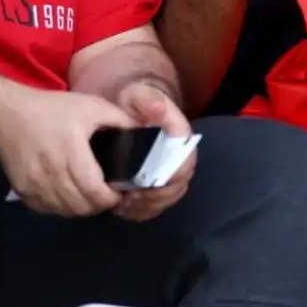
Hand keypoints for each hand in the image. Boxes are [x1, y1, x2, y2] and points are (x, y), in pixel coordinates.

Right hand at [0, 87, 134, 216]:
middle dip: (99, 204)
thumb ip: (119, 120)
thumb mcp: (90, 106)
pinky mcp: (23, 190)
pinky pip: (47, 209)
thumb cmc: (51, 109)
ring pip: (65, 211)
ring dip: (81, 207)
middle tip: (106, 193)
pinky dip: (61, 206)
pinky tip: (68, 193)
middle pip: (82, 206)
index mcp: (71, 153)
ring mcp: (34, 185)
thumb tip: (143, 133)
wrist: (6, 114)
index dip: (111, 198)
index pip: (96, 192)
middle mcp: (52, 173)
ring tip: (89, 194)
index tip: (119, 191)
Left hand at [112, 81, 195, 222]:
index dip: (168, 178)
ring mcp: (170, 174)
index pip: (184, 164)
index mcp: (181, 139)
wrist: (130, 111)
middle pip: (177, 187)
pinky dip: (139, 212)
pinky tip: (122, 208)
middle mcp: (181, 159)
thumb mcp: (138, 94)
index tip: (143, 184)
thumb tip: (158, 109)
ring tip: (123, 204)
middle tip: (128, 198)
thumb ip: (148, 100)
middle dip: (153, 198)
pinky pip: (155, 207)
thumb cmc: (134, 103)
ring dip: (145, 206)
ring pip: (166, 200)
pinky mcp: (158, 186)